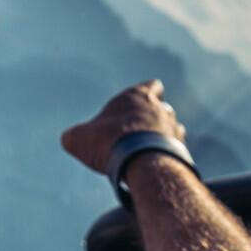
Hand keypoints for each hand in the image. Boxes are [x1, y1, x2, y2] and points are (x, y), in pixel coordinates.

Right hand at [61, 80, 188, 175]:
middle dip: (152, 120)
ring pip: (173, 128)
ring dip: (162, 137)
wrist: (140, 162)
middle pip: (163, 109)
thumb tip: (69, 139)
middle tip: (136, 136)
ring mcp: (174, 129)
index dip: (147, 93)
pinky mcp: (181, 149)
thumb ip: (74, 135)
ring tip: (147, 152)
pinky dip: (169, 155)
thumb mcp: (78, 138)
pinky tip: (156, 165)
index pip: (152, 86)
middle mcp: (160, 109)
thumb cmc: (109, 142)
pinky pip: (178, 149)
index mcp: (138, 96)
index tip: (139, 103)